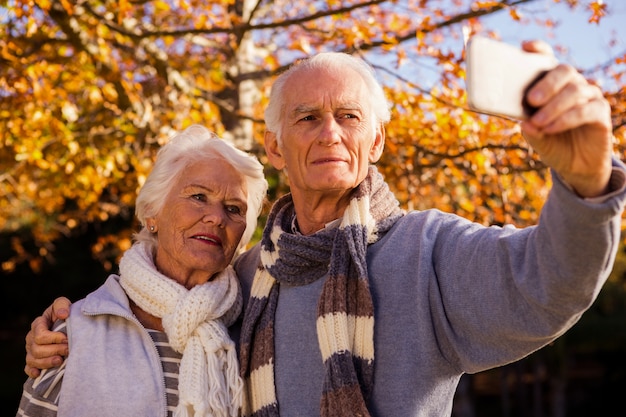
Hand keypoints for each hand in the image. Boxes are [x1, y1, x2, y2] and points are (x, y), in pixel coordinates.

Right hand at [24, 297, 71, 378]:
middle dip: (54, 350)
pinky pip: (28, 369)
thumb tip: (63, 315)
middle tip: (68, 350)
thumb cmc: (64, 313)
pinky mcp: (33, 360)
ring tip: (60, 361)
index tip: (67, 339)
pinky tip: (40, 373)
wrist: (66, 324)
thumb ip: (62, 305)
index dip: (54, 339)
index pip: (40, 335)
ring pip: (32, 360)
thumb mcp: (63, 304)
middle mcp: (31, 338)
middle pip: (37, 349)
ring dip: (46, 362)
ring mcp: (30, 350)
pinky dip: (33, 372)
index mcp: (38, 324)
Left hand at [520, 40, 612, 197]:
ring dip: (554, 107)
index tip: (525, 48)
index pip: (548, 59)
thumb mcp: (535, 137)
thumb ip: (528, 129)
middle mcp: (573, 85)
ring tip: (538, 122)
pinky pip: (586, 110)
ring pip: (575, 90)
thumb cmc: (552, 143)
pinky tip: (551, 128)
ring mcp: (589, 97)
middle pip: (565, 70)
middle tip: (531, 100)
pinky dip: (566, 119)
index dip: (539, 50)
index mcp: (553, 84)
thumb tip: (524, 123)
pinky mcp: (600, 113)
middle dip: (547, 84)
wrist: (575, 166)